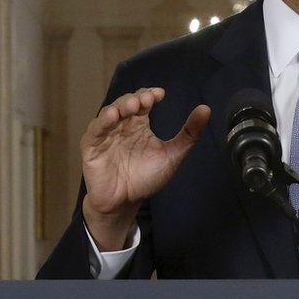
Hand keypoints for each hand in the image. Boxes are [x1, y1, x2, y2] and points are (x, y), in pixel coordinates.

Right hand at [81, 87, 210, 250]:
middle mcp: (121, 126)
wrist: (125, 203)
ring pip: (110, 113)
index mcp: (139, 124)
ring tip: (132, 105)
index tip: (160, 94)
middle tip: (148, 99)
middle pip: (126, 104)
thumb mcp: (172, 155)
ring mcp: (106, 135)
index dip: (149, 94)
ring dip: (120, 107)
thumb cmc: (146, 177)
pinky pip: (94, 132)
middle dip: (136, 99)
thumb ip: (188, 134)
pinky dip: (102, 123)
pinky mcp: (91, 148)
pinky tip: (111, 117)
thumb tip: (206, 109)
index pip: (143, 101)